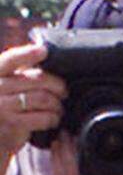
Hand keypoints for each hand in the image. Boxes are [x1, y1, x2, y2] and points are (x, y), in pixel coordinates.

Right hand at [0, 44, 64, 159]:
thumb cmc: (4, 108)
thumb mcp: (6, 86)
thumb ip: (18, 73)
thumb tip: (40, 53)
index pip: (11, 59)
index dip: (28, 53)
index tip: (44, 51)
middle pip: (36, 79)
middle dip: (56, 85)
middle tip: (64, 92)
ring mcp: (3, 105)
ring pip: (42, 98)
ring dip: (57, 104)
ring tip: (59, 108)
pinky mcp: (13, 122)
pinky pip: (41, 117)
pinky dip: (52, 118)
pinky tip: (54, 119)